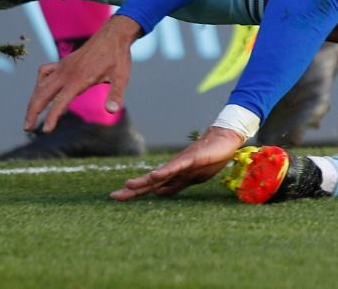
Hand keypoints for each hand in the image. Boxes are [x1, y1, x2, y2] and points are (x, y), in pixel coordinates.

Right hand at [24, 15, 140, 132]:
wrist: (113, 35)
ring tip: (30, 117)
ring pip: (41, 85)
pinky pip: (44, 72)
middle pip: (42, 94)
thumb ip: (116, 93)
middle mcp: (66, 73)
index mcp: (79, 79)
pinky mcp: (63, 63)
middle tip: (27, 129)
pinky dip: (39, 83)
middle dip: (32, 112)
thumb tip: (112, 110)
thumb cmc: (118, 56)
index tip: (45, 130)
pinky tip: (41, 91)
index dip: (52, 117)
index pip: (60, 102)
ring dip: (33, 101)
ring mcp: (63, 67)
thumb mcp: (121, 76)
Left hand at [110, 126, 246, 200]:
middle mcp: (173, 168)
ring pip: (159, 174)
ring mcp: (181, 163)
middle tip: (113, 197)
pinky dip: (164, 172)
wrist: (225, 140)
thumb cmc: (209, 158)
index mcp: (172, 175)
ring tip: (128, 186)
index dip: (134, 192)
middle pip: (149, 181)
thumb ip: (175, 185)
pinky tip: (154, 176)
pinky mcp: (191, 158)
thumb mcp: (191, 178)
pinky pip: (175, 167)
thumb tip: (159, 193)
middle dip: (132, 190)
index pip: (150, 186)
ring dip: (143, 181)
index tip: (117, 197)